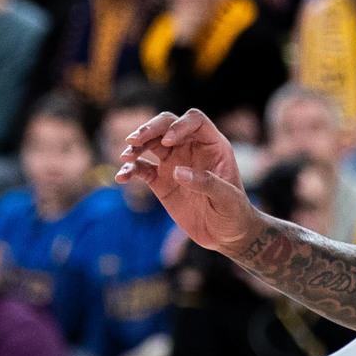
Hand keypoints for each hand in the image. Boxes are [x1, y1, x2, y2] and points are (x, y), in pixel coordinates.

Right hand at [112, 109, 258, 254]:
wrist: (225, 234)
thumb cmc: (234, 212)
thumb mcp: (228, 199)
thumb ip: (207, 183)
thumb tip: (177, 172)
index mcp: (212, 145)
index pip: (195, 121)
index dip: (180, 126)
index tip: (168, 142)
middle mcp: (190, 148)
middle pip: (166, 125)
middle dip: (149, 129)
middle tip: (133, 140)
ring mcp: (173, 163)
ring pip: (150, 143)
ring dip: (135, 146)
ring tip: (125, 157)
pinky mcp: (160, 180)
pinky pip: (141, 169)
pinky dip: (130, 170)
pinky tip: (121, 177)